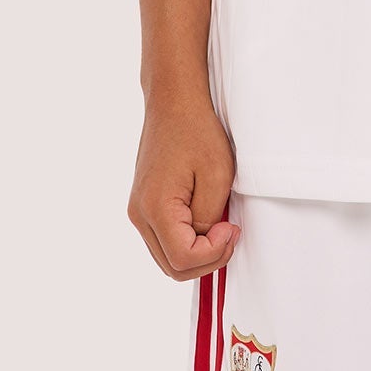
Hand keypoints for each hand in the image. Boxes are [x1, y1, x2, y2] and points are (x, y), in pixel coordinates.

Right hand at [127, 91, 238, 280]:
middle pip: (172, 267)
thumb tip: (207, 242)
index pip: (183, 259)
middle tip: (230, 232)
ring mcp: (138, 210)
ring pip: (167, 258)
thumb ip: (209, 218)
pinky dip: (186, 242)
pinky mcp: (143, 205)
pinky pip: (164, 240)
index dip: (214, 253)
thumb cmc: (197, 131)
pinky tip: (205, 222)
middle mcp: (139, 214)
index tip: (231, 227)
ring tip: (220, 226)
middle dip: (207, 259)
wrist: (174, 102)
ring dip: (197, 253)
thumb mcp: (216, 175)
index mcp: (154, 208)